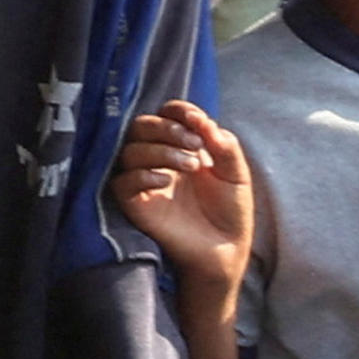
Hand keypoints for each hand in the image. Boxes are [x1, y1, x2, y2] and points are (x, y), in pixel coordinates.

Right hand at [105, 104, 252, 288]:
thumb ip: (224, 145)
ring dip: (160, 151)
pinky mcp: (134, 203)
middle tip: (194, 143)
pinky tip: (165, 181)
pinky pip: (121, 182)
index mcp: (182, 146)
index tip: (196, 118)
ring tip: (191, 166)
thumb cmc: (230, 209)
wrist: (226, 247)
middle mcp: (158, 158)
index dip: (177, 111)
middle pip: (141, 126)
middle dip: (166, 128)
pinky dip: (141, 175)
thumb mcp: (236, 172)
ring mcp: (144, 180)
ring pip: (129, 151)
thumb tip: (203, 120)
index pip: (167, 115)